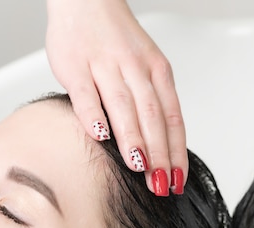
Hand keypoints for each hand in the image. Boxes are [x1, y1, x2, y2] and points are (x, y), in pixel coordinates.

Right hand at [45, 0, 186, 195]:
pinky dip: (93, 114)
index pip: (171, 117)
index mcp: (157, 71)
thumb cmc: (116, 40)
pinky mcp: (75, 66)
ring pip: (124, 106)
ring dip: (133, 138)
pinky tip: (100, 135)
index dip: (176, 150)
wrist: (85, 0)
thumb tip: (160, 147)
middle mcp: (135, 68)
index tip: (177, 178)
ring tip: (139, 167)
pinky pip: (85, 93)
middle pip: (152, 115)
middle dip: (159, 153)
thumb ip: (151, 101)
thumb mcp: (144, 66)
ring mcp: (105, 66)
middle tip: (161, 183)